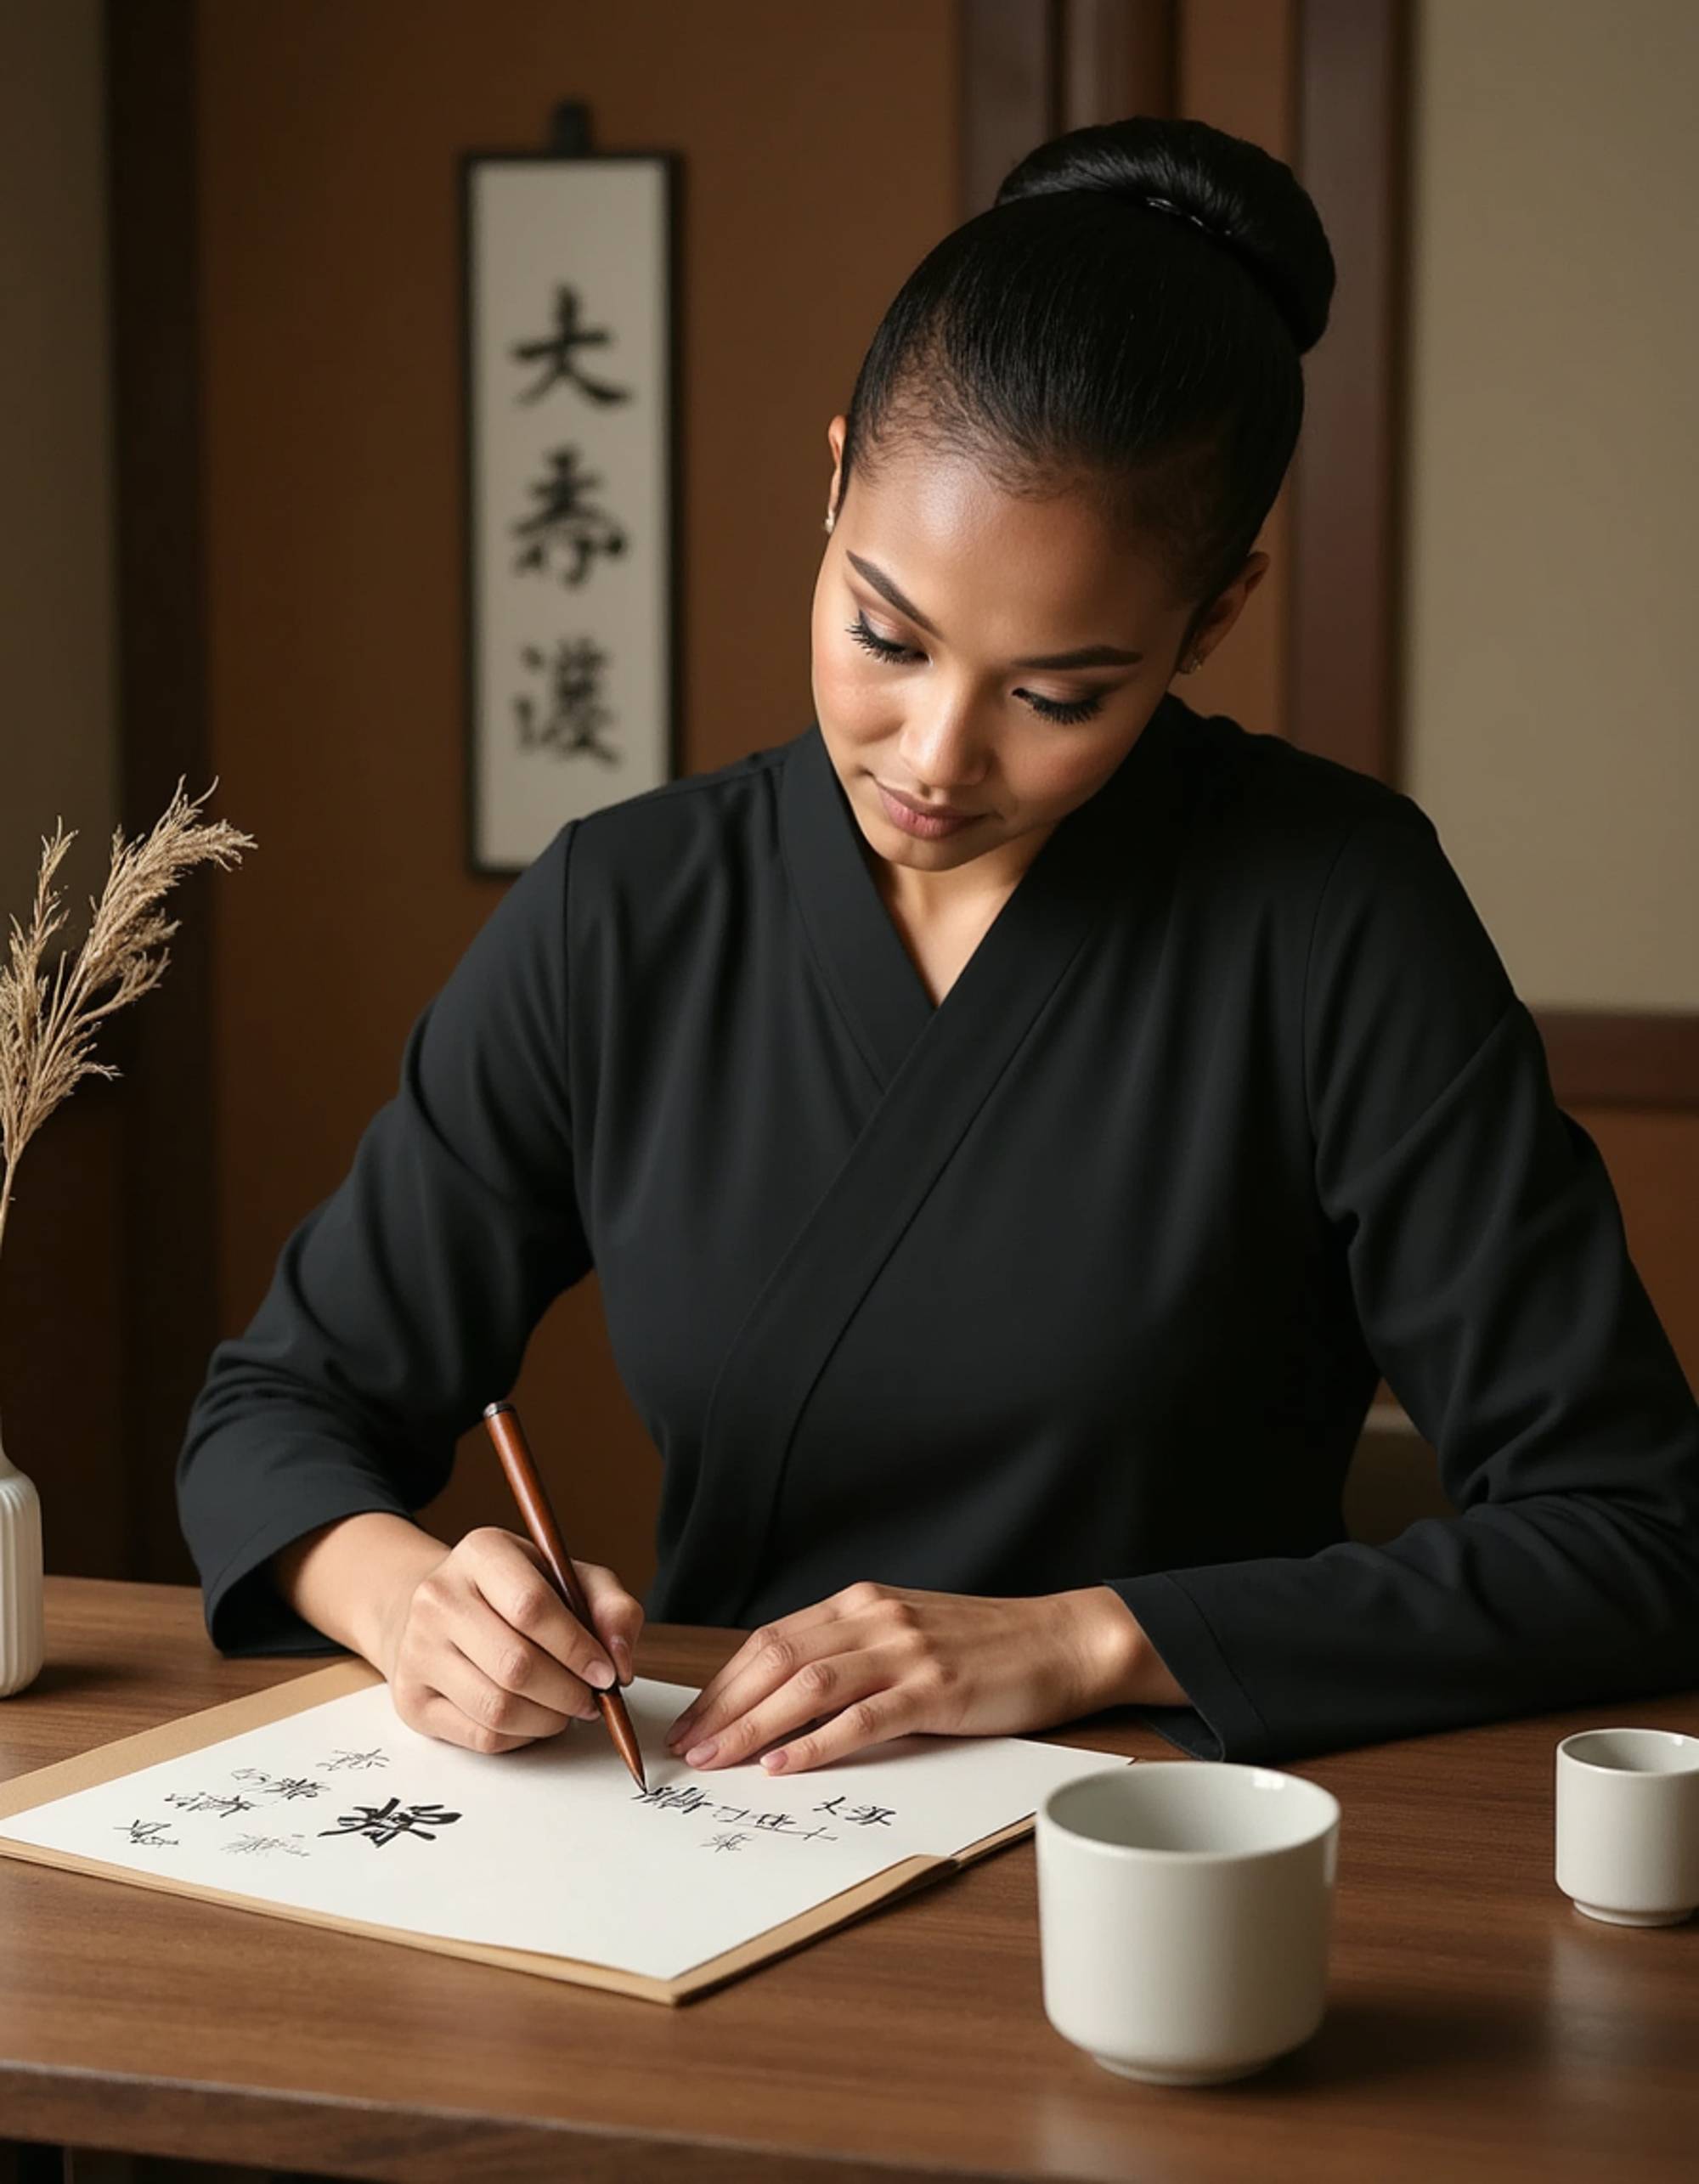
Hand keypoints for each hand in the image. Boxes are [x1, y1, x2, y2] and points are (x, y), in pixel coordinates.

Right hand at [375, 1526, 645, 1754]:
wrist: (441, 1611)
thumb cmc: (516, 1594)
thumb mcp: (569, 1578)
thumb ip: (611, 1607)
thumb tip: (620, 1661)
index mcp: (481, 1552)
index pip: (531, 1606)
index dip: (577, 1647)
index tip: (607, 1672)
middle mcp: (439, 1596)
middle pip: (515, 1665)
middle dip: (569, 1692)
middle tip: (591, 1698)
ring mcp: (418, 1650)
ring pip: (498, 1708)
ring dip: (549, 1719)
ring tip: (567, 1708)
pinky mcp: (412, 1699)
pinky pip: (480, 1736)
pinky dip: (522, 1737)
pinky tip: (533, 1717)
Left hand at [661, 1580, 1147, 1775]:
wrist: (1063, 1640)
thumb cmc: (986, 1646)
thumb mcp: (908, 1633)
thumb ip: (853, 1655)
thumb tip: (784, 1701)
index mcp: (862, 1603)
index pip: (771, 1640)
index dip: (725, 1683)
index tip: (693, 1721)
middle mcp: (875, 1618)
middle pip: (776, 1658)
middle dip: (724, 1707)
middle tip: (687, 1749)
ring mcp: (906, 1651)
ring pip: (808, 1684)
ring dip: (753, 1726)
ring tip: (718, 1761)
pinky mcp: (937, 1689)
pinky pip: (865, 1717)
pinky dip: (818, 1742)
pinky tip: (785, 1765)